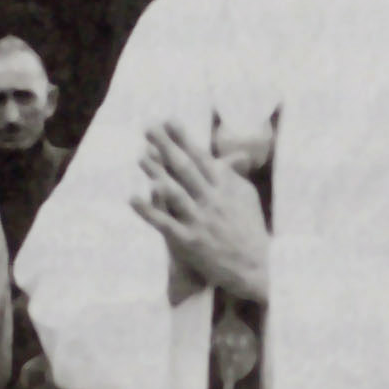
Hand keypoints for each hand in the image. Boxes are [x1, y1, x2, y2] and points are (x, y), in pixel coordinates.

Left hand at [131, 122, 269, 302]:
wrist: (256, 267)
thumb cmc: (250, 230)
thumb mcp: (247, 197)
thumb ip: (233, 176)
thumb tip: (227, 156)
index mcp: (225, 188)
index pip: (202, 158)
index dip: (185, 139)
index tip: (169, 120)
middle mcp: (212, 201)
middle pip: (186, 169)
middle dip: (167, 146)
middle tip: (149, 128)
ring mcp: (199, 221)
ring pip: (175, 193)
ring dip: (156, 173)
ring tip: (140, 157)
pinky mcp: (189, 242)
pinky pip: (165, 223)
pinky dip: (148, 211)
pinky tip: (132, 197)